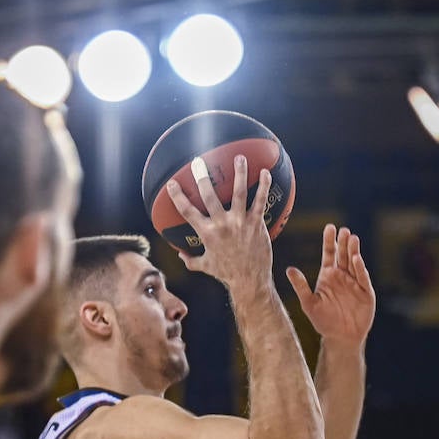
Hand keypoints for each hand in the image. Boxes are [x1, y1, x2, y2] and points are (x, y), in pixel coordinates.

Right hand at [166, 154, 273, 290]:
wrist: (250, 280)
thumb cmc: (227, 273)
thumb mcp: (206, 266)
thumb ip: (192, 260)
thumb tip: (180, 256)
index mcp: (207, 233)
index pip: (188, 211)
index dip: (178, 196)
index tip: (172, 183)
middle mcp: (222, 225)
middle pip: (209, 196)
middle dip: (202, 177)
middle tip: (198, 161)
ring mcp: (240, 222)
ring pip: (239, 193)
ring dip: (239, 173)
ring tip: (239, 158)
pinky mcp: (256, 223)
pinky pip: (260, 201)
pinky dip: (263, 186)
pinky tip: (266, 173)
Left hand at [287, 224, 375, 347]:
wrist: (341, 338)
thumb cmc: (323, 321)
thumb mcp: (309, 303)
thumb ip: (300, 286)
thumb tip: (289, 269)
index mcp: (328, 275)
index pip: (329, 253)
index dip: (329, 241)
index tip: (329, 227)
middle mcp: (342, 276)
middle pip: (343, 255)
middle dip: (343, 242)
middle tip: (343, 230)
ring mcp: (355, 283)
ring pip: (354, 263)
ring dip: (353, 251)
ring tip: (352, 238)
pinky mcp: (366, 292)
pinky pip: (363, 278)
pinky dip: (360, 268)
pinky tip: (356, 259)